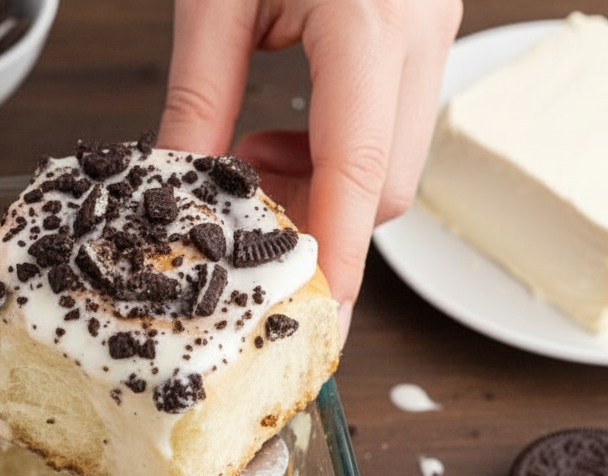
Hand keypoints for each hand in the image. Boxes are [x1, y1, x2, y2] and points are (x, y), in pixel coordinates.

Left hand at [157, 0, 461, 339]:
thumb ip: (198, 97)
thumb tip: (176, 183)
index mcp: (370, 20)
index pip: (361, 174)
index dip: (339, 256)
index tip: (319, 315)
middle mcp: (420, 29)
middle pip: (388, 184)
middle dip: (314, 220)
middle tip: (237, 218)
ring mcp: (430, 27)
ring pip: (393, 160)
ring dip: (320, 185)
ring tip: (248, 162)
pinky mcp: (420, 28)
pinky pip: (388, 124)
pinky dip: (333, 151)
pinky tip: (279, 130)